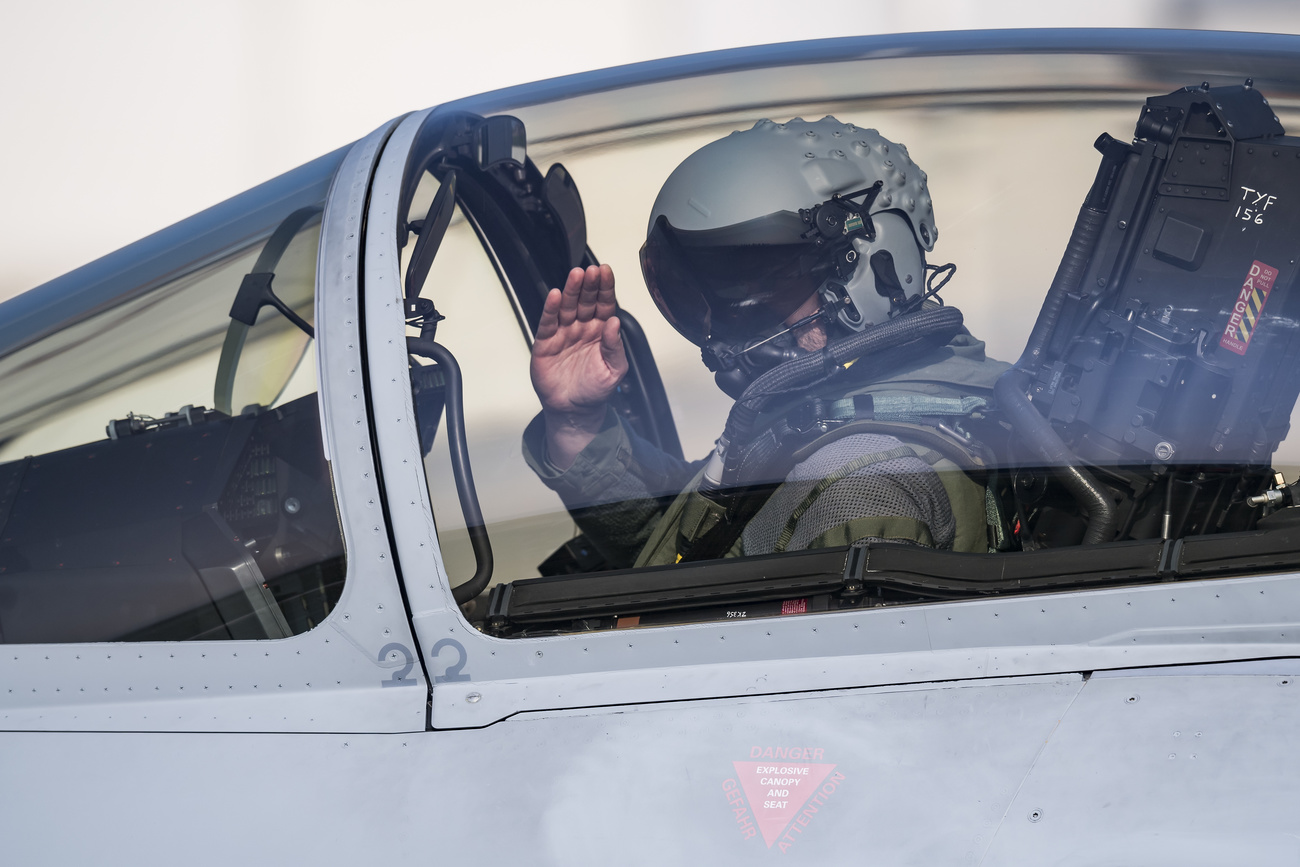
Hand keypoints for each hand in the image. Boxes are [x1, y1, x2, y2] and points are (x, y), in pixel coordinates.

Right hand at [530, 265, 626, 467]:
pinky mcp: (546, 343)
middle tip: (591, 271)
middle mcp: (582, 328)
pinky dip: (550, 309)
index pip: (604, 304)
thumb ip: (615, 347)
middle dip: (588, 285)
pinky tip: (555, 296)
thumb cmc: (595, 389)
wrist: (574, 410)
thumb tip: (615, 323)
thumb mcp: (614, 370)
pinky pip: (548, 323)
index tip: (606, 272)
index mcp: (601, 332)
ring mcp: (563, 334)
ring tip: (576, 276)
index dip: (605, 288)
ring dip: (571, 291)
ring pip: (567, 307)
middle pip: (585, 301)